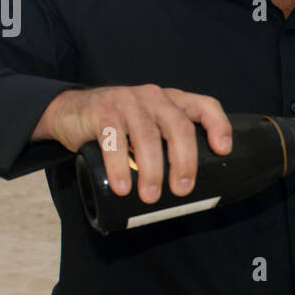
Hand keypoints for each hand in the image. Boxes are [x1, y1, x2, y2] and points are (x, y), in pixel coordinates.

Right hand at [33, 85, 231, 202]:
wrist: (71, 111)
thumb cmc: (119, 126)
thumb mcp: (148, 127)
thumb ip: (165, 144)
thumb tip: (187, 192)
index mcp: (171, 101)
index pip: (204, 105)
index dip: (218, 125)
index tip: (223, 151)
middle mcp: (153, 97)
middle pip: (179, 127)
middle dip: (184, 161)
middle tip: (182, 190)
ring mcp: (127, 102)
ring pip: (147, 136)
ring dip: (152, 170)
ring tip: (150, 197)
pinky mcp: (102, 112)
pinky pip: (113, 140)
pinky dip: (119, 166)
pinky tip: (122, 186)